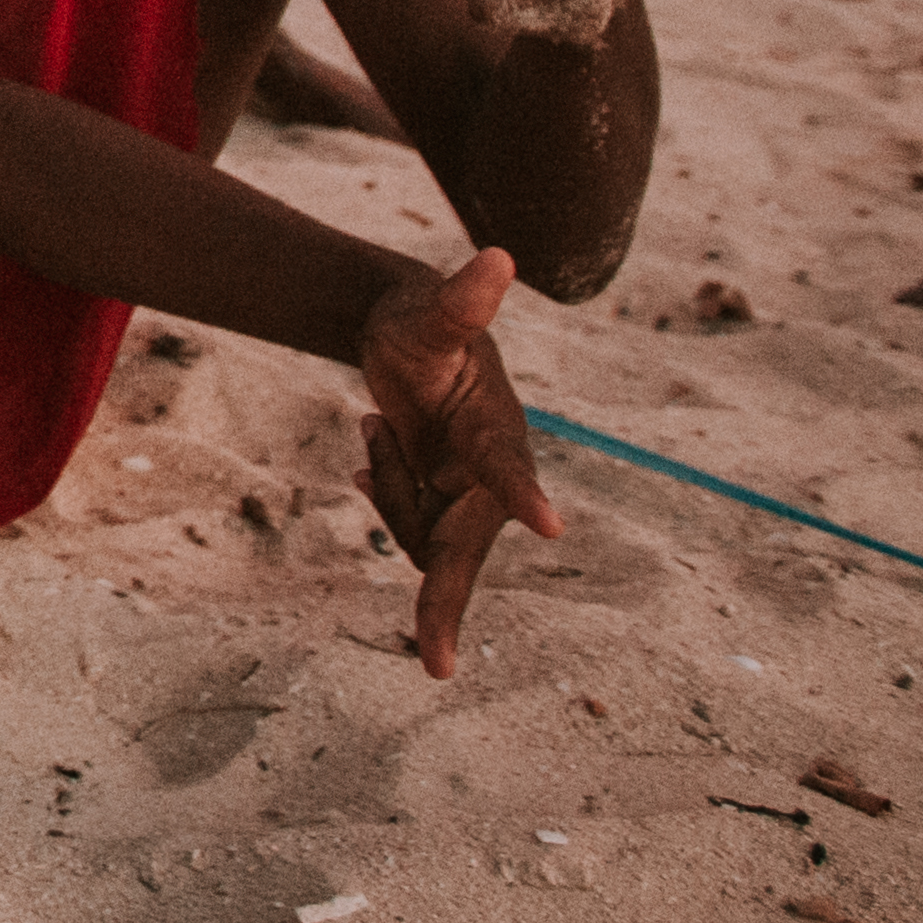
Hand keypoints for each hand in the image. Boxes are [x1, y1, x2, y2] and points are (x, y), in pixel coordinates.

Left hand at [353, 246, 557, 678]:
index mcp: (498, 431)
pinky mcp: (447, 515)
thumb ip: (461, 299)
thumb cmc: (425, 323)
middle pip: (463, 550)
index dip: (526, 493)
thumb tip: (498, 257)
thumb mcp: (432, 312)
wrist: (408, 342)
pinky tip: (374, 459)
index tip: (549, 523)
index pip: (508, 468)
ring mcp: (470, 503)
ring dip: (390, 491)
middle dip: (447, 606)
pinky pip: (408, 533)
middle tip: (436, 666)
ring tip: (375, 422)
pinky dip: (388, 497)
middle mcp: (492, 478)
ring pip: (418, 539)